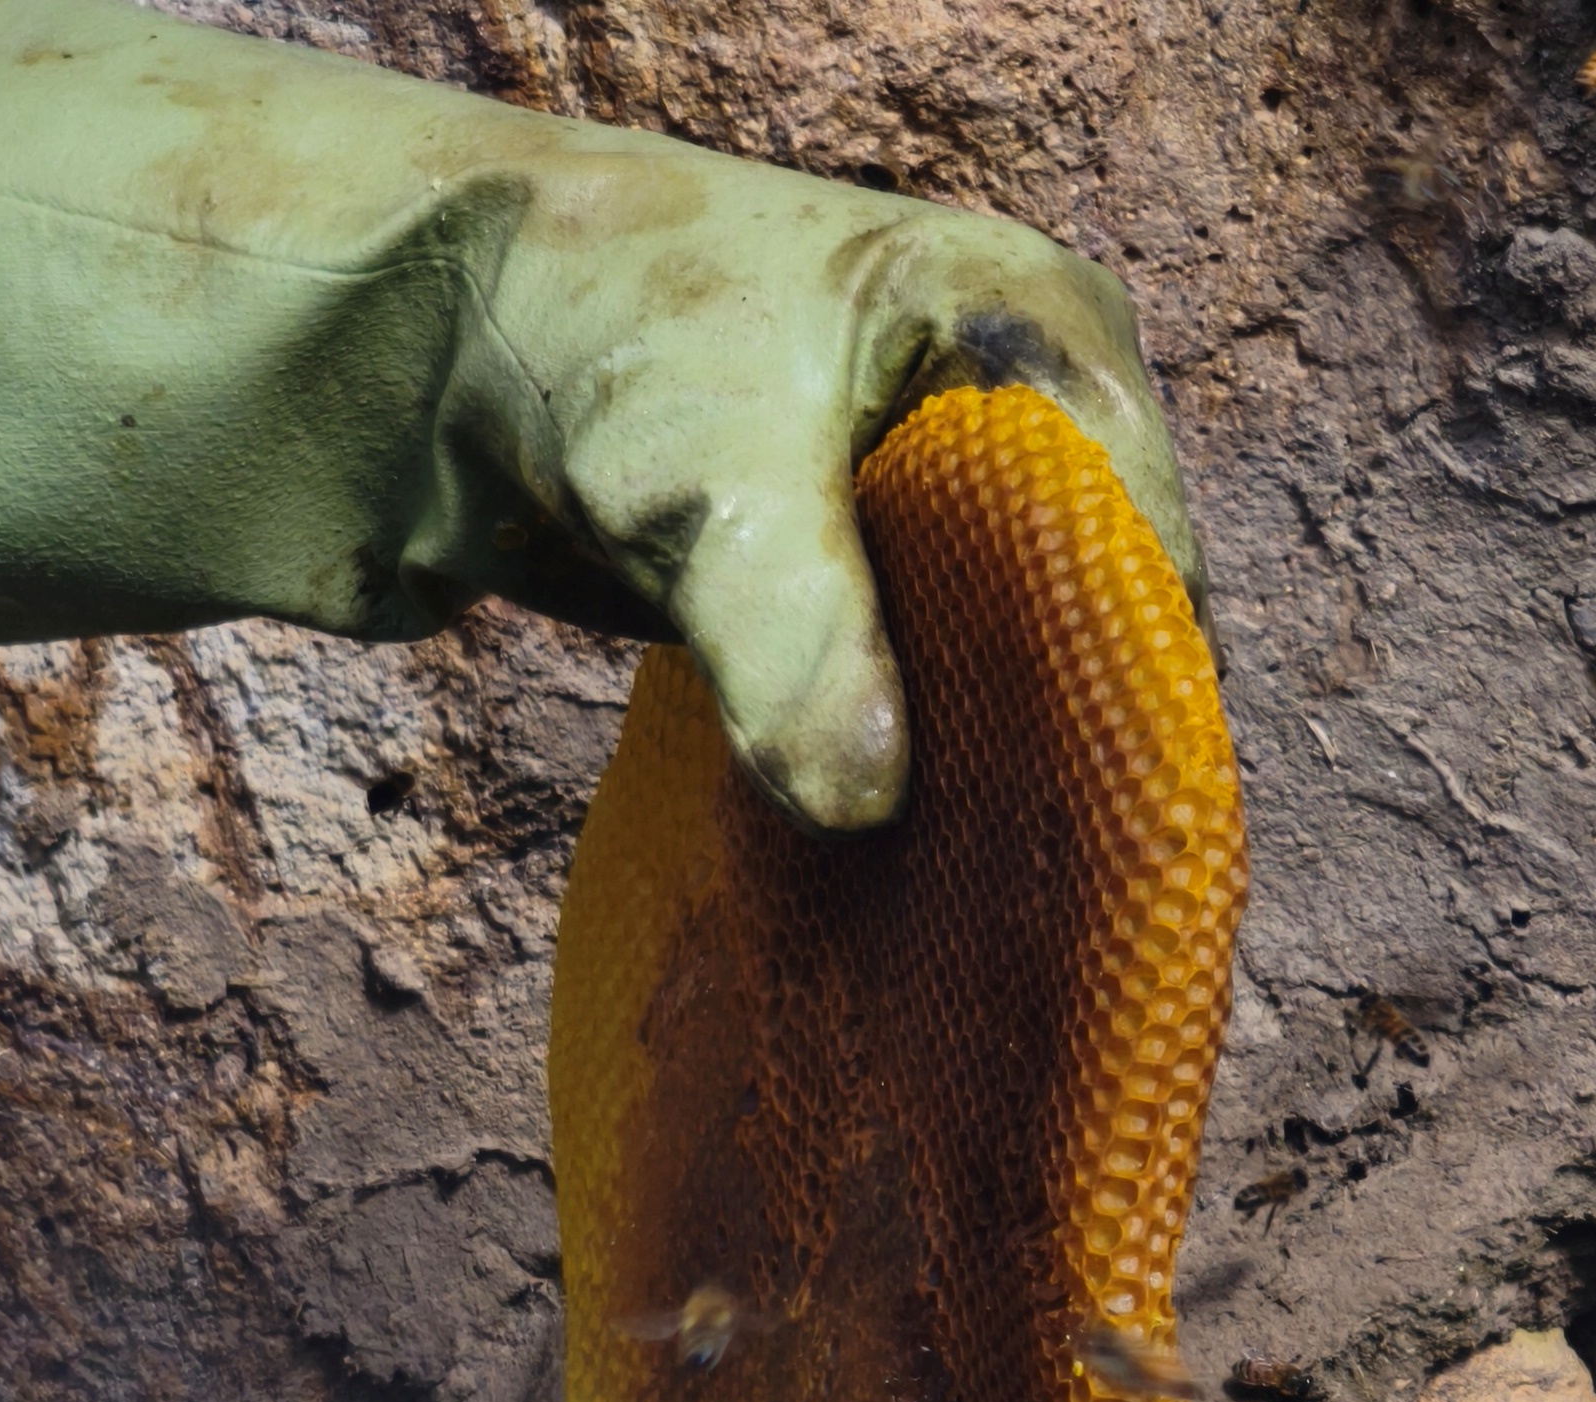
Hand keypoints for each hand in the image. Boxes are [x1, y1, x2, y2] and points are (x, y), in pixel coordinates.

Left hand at [452, 133, 1204, 834]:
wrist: (452, 330)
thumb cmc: (602, 339)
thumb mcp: (709, 488)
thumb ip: (792, 638)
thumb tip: (865, 803)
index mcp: (1045, 327)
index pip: (1142, 541)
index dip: (1117, 682)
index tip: (1069, 822)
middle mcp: (1035, 408)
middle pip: (1101, 611)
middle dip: (1056, 734)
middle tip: (1007, 879)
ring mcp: (968, 493)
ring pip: (1023, 660)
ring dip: (983, 760)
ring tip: (951, 880)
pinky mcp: (894, 566)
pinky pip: (943, 680)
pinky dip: (917, 753)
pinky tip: (892, 847)